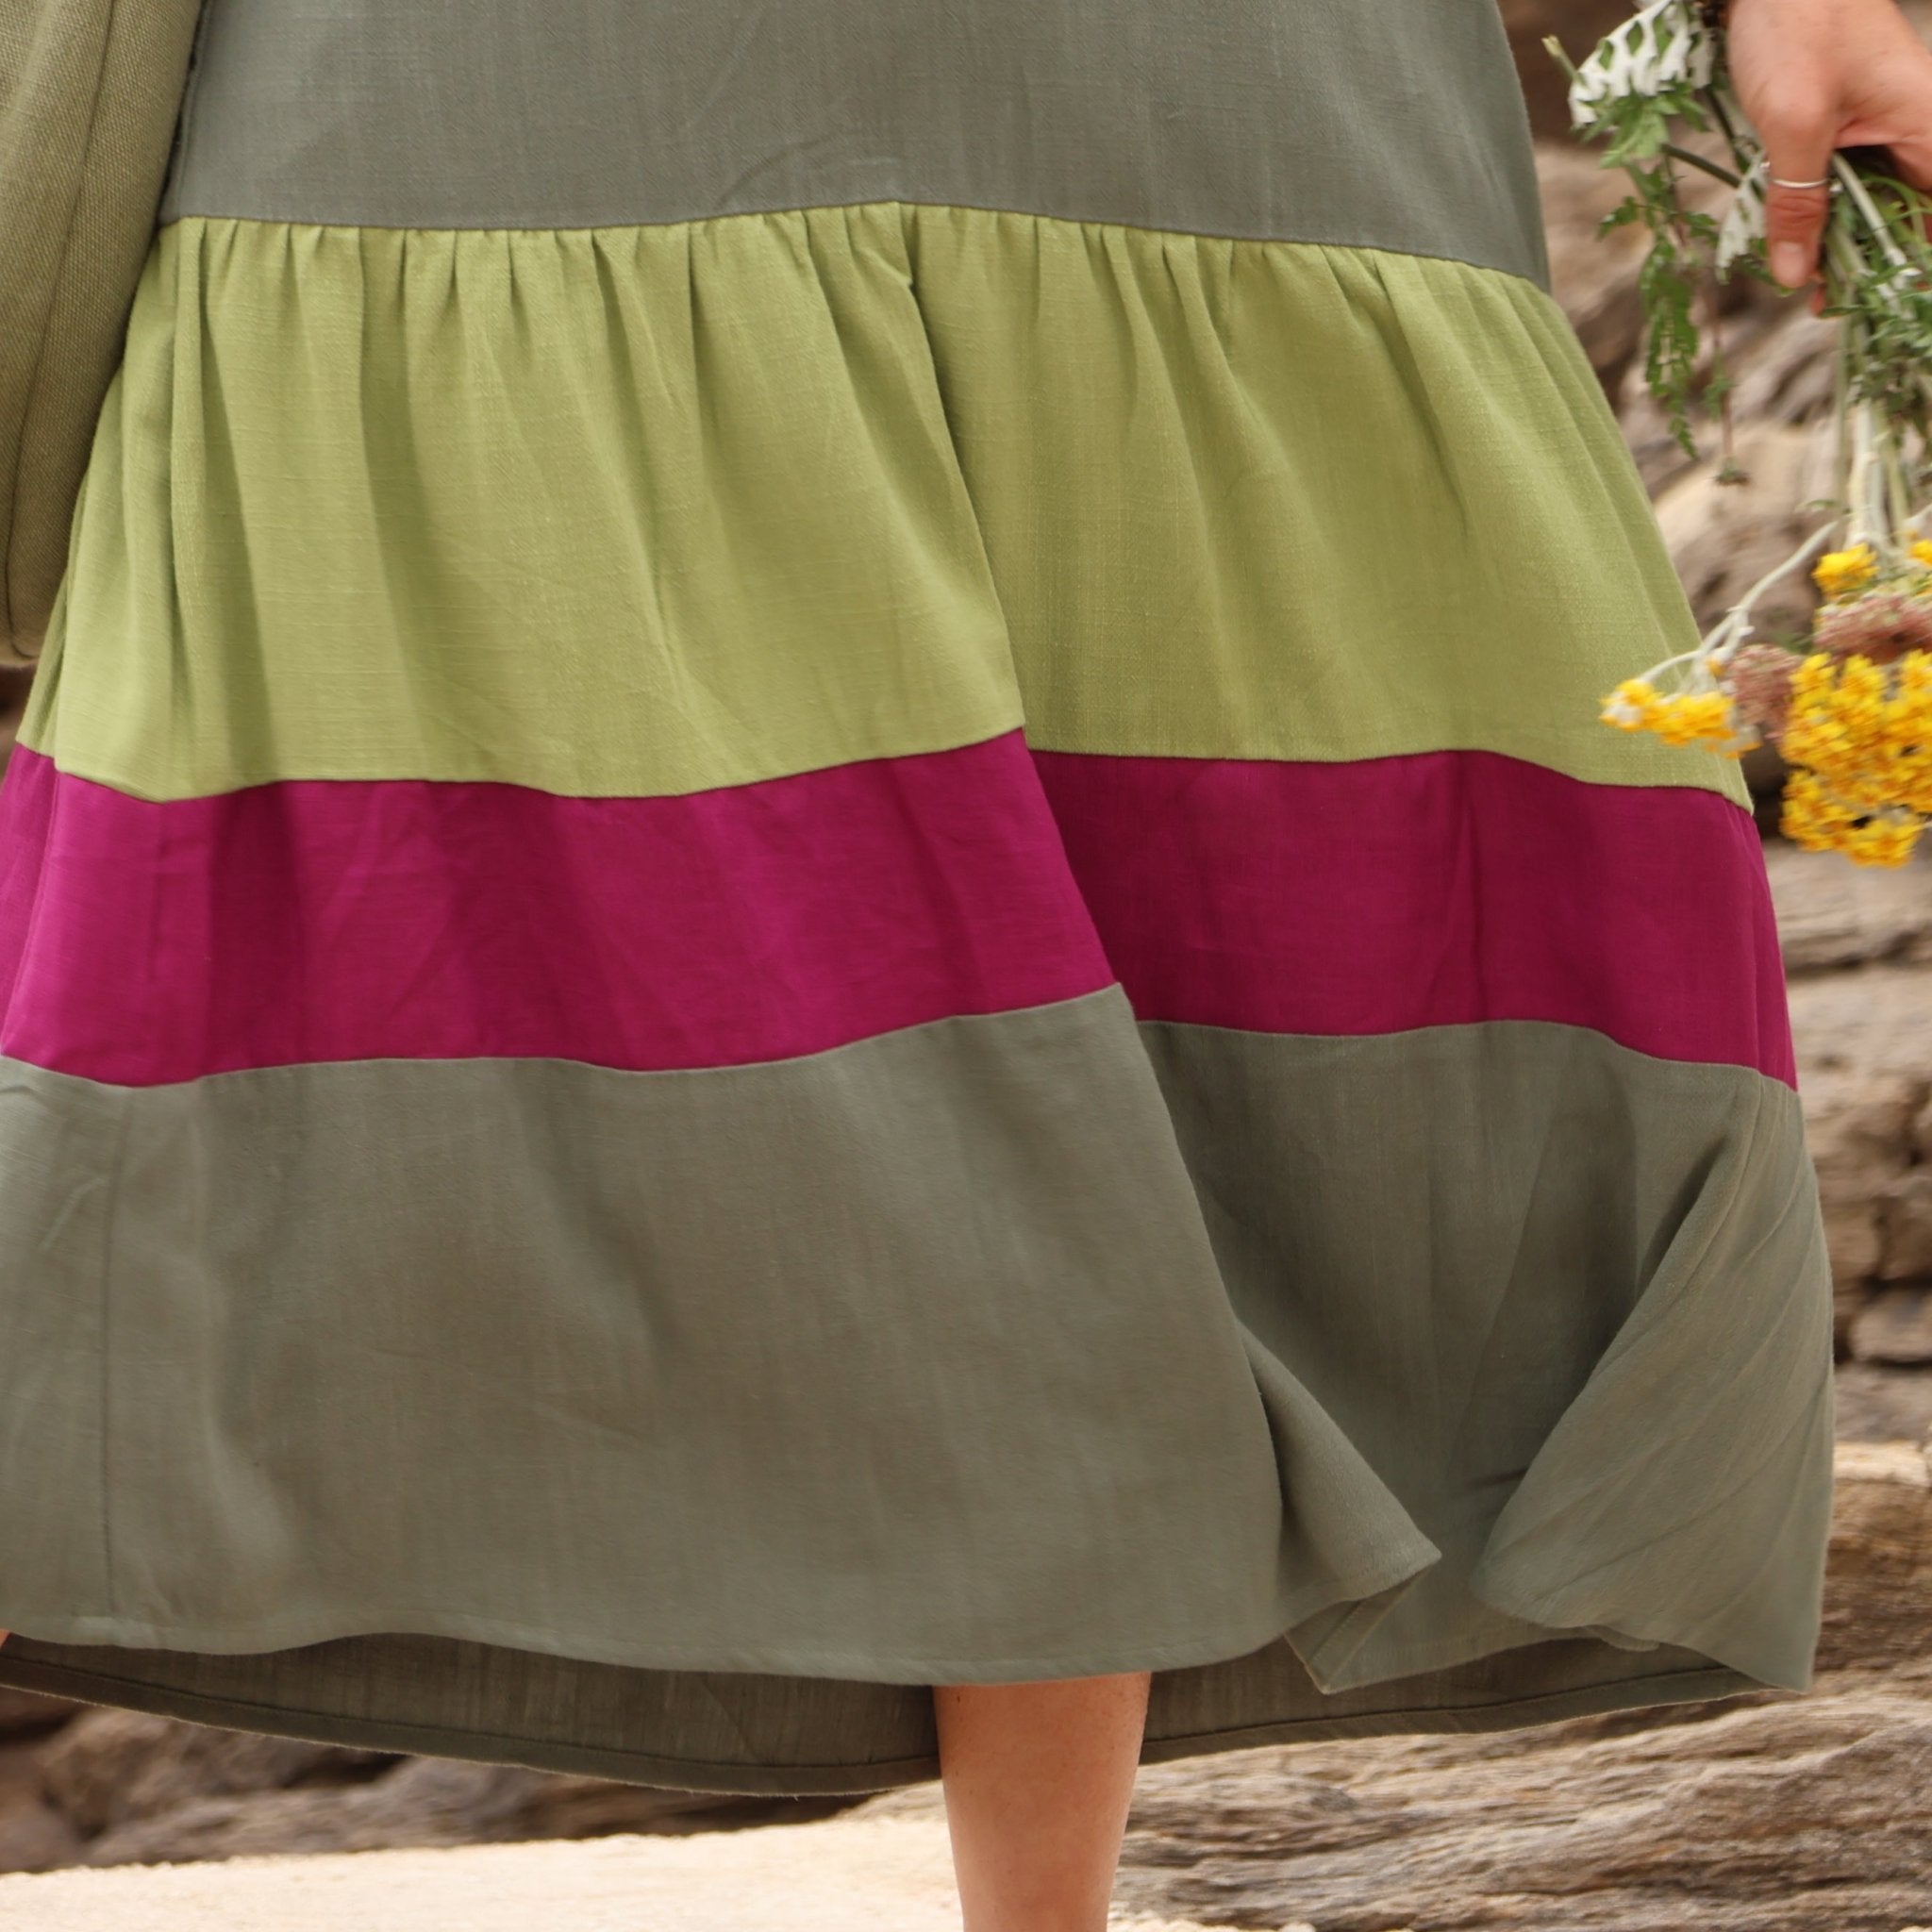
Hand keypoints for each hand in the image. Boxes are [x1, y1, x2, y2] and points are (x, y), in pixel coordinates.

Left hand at [1725, 0, 1931, 308]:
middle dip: (1864, 263)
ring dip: (1835, 241)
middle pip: (1903, 218)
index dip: (1912, 269)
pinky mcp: (1847, 123)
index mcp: (1928, 128)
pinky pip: (1841, 180)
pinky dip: (1817, 209)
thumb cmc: (1799, 25)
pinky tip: (1789, 237)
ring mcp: (1881, 126)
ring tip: (1801, 283)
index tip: (1879, 310)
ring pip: (1868, 203)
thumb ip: (1797, 202)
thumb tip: (1797, 276)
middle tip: (1819, 306)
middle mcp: (1915, 130)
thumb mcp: (1794, 124)